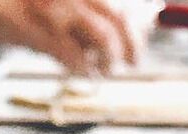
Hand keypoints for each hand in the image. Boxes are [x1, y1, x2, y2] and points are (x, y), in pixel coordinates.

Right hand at [0, 0, 146, 74]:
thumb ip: (81, 3)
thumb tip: (124, 16)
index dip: (141, 15)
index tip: (149, 25)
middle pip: (119, 15)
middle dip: (133, 42)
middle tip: (134, 59)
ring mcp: (54, 8)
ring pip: (104, 37)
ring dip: (112, 57)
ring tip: (109, 67)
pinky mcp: (38, 31)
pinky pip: (74, 56)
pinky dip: (84, 68)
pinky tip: (84, 72)